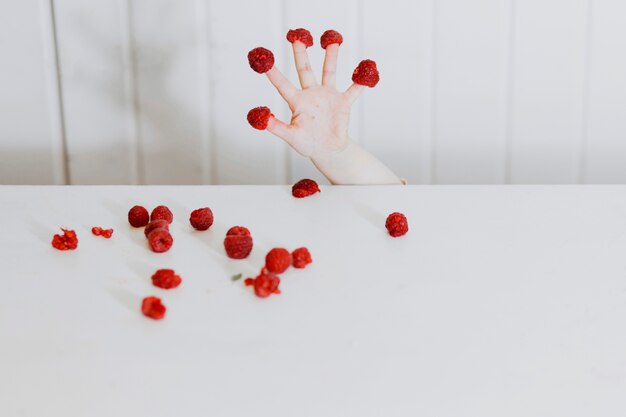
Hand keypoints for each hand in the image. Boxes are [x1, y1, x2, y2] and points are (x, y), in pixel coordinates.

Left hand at [264, 42, 363, 158]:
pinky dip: (360, 82)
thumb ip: (276, 127)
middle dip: (301, 54)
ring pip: (329, 73)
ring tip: (332, 42)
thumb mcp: (291, 136)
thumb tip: (261, 118)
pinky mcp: (343, 103)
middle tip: (297, 37)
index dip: (274, 73)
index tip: (265, 60)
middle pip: (305, 70)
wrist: (327, 150)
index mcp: (297, 102)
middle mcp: (311, 95)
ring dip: (331, 58)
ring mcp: (327, 97)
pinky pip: (353, 90)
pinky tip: (366, 72)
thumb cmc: (307, 144)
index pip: (283, 84)